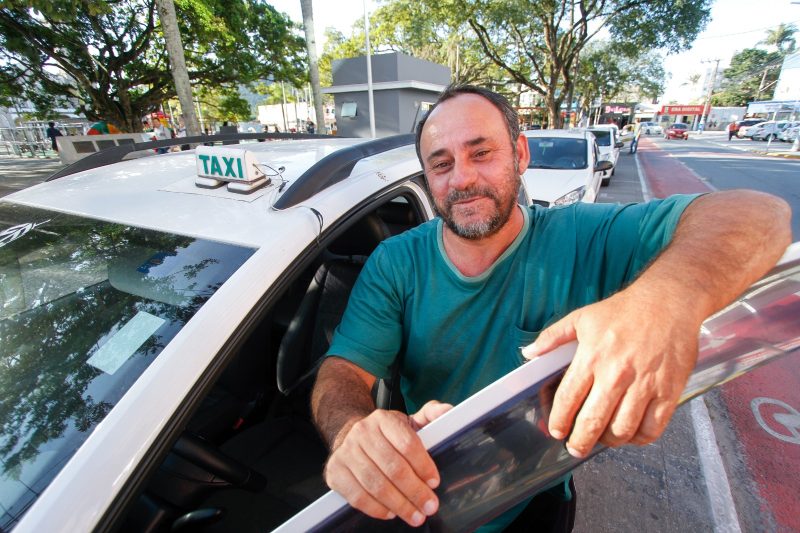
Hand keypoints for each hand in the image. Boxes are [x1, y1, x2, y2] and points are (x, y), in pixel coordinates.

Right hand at [323, 400, 451, 526]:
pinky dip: (376, 508)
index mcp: (384, 419)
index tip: (434, 482)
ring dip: (399, 504)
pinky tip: (391, 513)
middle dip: (415, 491)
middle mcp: (362, 433)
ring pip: (376, 484)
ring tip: (415, 516)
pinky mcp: (335, 472)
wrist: (349, 437)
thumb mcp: (408, 421)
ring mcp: (346, 452)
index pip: (407, 443)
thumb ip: (431, 415)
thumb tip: (447, 410)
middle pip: (393, 467)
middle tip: (430, 506)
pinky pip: (357, 496)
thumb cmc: (386, 436)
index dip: (423, 465)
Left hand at [522, 288, 698, 457]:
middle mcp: (616, 374)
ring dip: (608, 441)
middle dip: (579, 442)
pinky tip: (631, 433)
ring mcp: (644, 385)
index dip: (559, 421)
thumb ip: (552, 337)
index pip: (568, 399)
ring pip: (622, 430)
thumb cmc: (623, 310)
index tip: (556, 431)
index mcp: (592, 357)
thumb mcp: (582, 318)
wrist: (668, 301)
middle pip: (592, 422)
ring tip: (603, 438)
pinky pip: (652, 429)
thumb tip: (529, 354)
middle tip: (576, 447)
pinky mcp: (668, 391)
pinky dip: (639, 438)